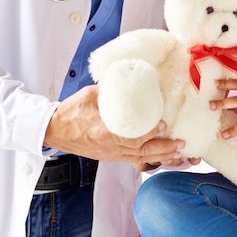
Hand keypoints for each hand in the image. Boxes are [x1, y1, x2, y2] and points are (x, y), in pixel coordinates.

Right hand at [44, 85, 184, 169]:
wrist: (55, 130)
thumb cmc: (71, 112)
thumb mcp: (90, 94)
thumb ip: (110, 88)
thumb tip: (128, 76)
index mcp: (102, 131)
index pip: (129, 136)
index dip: (148, 133)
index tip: (162, 124)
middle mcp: (109, 147)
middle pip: (140, 152)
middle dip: (163, 150)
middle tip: (181, 144)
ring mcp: (110, 154)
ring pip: (140, 159)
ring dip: (161, 157)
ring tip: (178, 154)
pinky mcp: (111, 156)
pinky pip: (133, 160)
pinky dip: (150, 160)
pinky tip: (162, 158)